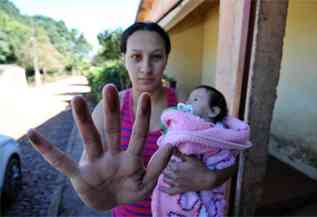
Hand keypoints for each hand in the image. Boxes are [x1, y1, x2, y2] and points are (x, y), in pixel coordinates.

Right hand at [28, 84, 170, 210]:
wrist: (110, 204)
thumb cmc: (130, 191)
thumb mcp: (147, 183)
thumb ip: (157, 166)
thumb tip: (171, 145)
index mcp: (130, 158)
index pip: (137, 134)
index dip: (141, 116)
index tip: (144, 95)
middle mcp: (111, 155)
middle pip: (111, 130)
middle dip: (111, 110)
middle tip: (110, 87)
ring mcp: (94, 163)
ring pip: (88, 138)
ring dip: (82, 120)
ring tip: (77, 100)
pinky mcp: (79, 175)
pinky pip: (61, 162)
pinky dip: (47, 150)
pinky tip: (32, 134)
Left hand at [160, 149, 214, 194]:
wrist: (207, 179)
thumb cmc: (199, 167)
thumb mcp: (190, 158)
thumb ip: (179, 154)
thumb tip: (171, 147)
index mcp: (177, 168)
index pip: (166, 164)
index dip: (167, 161)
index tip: (170, 160)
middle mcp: (175, 176)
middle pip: (164, 172)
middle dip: (166, 168)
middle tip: (168, 166)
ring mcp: (177, 184)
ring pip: (165, 180)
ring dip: (165, 176)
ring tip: (167, 173)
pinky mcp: (180, 190)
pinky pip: (169, 191)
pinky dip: (164, 190)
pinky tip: (161, 187)